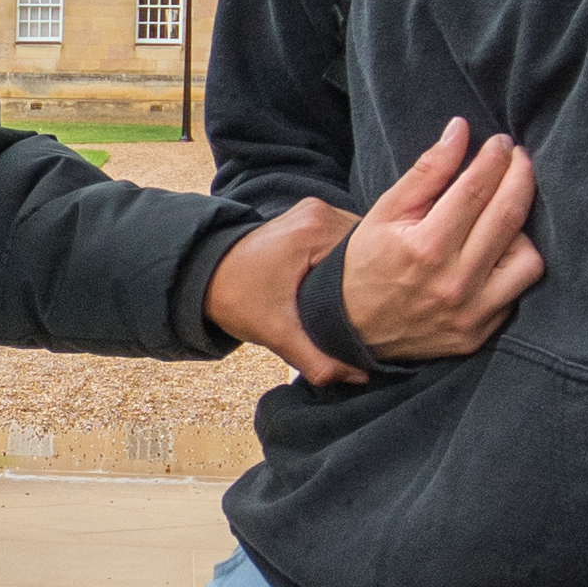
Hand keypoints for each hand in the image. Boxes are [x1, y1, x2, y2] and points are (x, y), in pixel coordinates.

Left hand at [203, 195, 365, 384]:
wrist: (205, 277)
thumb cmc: (237, 300)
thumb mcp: (277, 333)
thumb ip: (317, 358)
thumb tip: (358, 376)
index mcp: (314, 230)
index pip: (372, 253)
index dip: (380, 284)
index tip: (382, 312)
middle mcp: (318, 211)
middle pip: (369, 245)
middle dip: (373, 277)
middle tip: (375, 311)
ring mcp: (315, 210)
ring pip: (360, 241)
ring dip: (363, 268)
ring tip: (364, 300)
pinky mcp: (311, 216)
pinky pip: (346, 237)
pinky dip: (350, 260)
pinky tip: (349, 285)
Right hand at [336, 118, 544, 361]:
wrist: (352, 328)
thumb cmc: (367, 263)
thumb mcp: (385, 211)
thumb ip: (427, 171)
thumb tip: (461, 130)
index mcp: (426, 247)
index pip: (476, 190)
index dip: (494, 159)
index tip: (502, 143)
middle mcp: (454, 282)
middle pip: (508, 216)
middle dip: (520, 176)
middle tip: (518, 158)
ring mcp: (471, 312)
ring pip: (528, 257)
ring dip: (522, 227)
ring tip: (504, 212)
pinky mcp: (481, 332)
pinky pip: (519, 291)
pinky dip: (514, 265)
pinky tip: (498, 249)